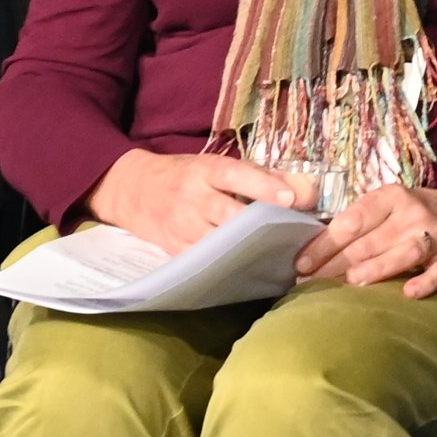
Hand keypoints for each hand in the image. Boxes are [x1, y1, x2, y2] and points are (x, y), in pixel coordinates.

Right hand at [84, 148, 310, 252]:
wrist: (133, 189)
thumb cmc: (185, 176)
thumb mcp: (213, 166)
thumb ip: (257, 176)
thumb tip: (303, 189)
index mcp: (204, 170)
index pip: (235, 174)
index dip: (263, 186)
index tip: (291, 199)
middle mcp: (192, 198)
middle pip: (230, 215)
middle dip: (264, 226)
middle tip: (297, 235)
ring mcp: (183, 227)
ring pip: (221, 245)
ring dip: (253, 251)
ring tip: (283, 256)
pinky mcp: (177, 252)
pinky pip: (209, 264)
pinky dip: (233, 267)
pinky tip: (256, 270)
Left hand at [299, 179, 436, 298]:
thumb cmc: (414, 213)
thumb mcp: (388, 205)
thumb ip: (359, 220)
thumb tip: (313, 249)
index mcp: (391, 196)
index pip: (352, 220)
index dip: (324, 243)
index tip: (301, 264)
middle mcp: (412, 214)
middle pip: (370, 241)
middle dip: (337, 264)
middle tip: (311, 285)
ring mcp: (434, 236)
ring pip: (404, 253)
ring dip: (378, 268)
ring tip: (352, 282)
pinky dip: (425, 283)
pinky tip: (409, 293)